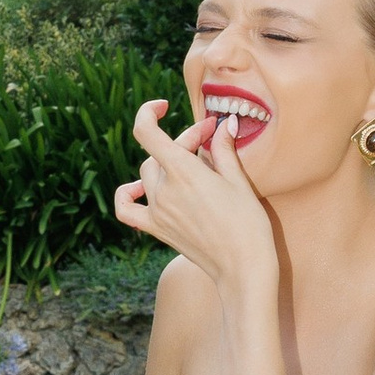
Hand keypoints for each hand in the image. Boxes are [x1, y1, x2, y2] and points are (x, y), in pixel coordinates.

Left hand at [113, 98, 277, 300]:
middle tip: (210, 140)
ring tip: (192, 165)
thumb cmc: (248, 224)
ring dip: (166, 163)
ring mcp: (156, 211)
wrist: (243, 268)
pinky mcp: (156, 229)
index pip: (146, 132)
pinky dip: (127, 195)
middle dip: (184, 140)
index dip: (148, 112)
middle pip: (159, 152)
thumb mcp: (238, 181)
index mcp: (183, 172)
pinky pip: (127, 209)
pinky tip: (138, 189)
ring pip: (148, 174)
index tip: (164, 106)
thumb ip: (224, 149)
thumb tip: (224, 124)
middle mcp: (163, 190)